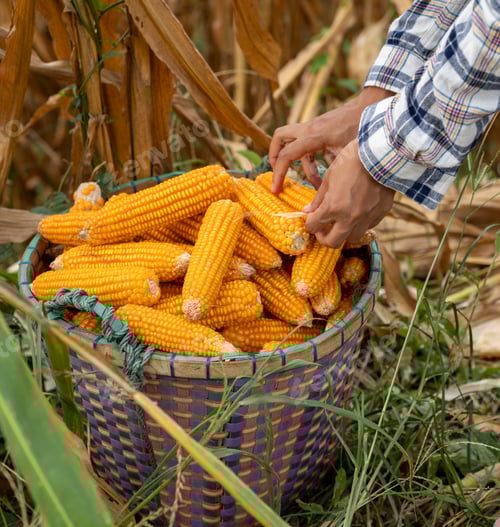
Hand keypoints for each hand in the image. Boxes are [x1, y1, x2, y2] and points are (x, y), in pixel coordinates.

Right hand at [269, 87, 394, 192]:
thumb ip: (332, 171)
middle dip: (275, 157)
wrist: (370, 107)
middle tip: (279, 174)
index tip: (276, 189)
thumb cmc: (360, 129)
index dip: (278, 173)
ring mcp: (312, 127)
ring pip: (292, 142)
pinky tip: (327, 173)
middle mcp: (308, 129)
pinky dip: (313, 160)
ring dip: (300, 164)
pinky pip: (308, 146)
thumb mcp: (346, 154)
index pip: (286, 155)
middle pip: (278, 138)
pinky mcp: (319, 129)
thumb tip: (322, 195)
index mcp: (313, 136)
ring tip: (314, 182)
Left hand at [304, 140, 394, 247]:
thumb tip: (308, 211)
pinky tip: (357, 213)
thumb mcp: (329, 178)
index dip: (309, 225)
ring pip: (352, 238)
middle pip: (333, 243)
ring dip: (344, 233)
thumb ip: (318, 199)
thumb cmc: (351, 161)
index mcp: (333, 207)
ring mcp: (367, 218)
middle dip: (324, 238)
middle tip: (322, 230)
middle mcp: (350, 218)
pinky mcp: (380, 214)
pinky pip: (367, 227)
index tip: (311, 220)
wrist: (381, 153)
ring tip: (341, 222)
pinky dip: (360, 224)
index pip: (313, 226)